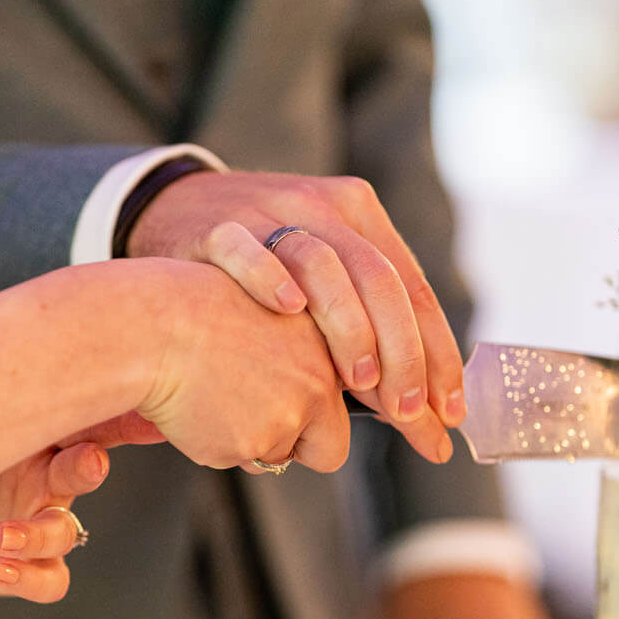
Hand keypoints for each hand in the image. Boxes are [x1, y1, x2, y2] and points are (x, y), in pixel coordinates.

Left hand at [0, 412, 163, 601]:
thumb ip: (8, 397)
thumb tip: (16, 344)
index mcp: (46, 436)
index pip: (90, 421)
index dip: (118, 421)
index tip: (137, 414)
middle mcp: (50, 479)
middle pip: (83, 469)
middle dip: (87, 466)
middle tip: (88, 461)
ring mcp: (41, 523)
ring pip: (64, 532)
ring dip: (40, 533)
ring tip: (4, 535)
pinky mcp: (25, 566)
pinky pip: (51, 580)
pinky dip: (30, 577)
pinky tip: (2, 568)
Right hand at [128, 171, 464, 463]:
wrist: (171, 214)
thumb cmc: (257, 269)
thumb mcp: (322, 277)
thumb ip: (366, 326)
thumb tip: (416, 408)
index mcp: (359, 215)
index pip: (413, 289)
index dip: (437, 353)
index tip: (448, 409)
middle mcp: (321, 208)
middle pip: (380, 280)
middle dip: (403, 352)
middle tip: (407, 410)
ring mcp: (268, 213)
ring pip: (325, 264)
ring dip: (350, 326)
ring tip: (361, 381)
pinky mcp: (217, 228)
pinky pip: (248, 250)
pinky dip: (271, 278)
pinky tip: (289, 311)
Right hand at [138, 261, 351, 473]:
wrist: (153, 326)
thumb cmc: (196, 309)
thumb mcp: (266, 313)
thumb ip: (299, 354)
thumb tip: (309, 395)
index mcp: (326, 348)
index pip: (346, 407)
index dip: (319, 419)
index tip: (296, 413)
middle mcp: (315, 384)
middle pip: (327, 449)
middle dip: (299, 447)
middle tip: (256, 422)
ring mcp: (283, 418)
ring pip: (273, 455)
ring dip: (248, 440)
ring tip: (213, 396)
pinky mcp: (248, 444)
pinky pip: (235, 459)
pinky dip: (215, 443)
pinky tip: (196, 407)